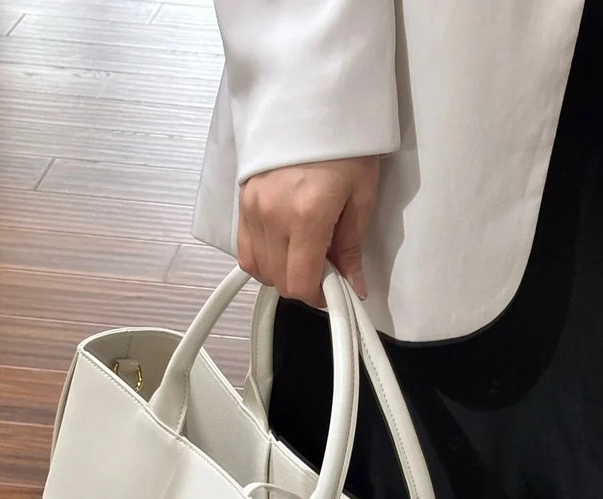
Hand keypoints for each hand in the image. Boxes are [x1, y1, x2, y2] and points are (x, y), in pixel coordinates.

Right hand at [237, 156, 379, 308]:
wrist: (311, 96)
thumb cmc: (343, 142)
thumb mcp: (360, 194)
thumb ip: (352, 246)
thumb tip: (354, 285)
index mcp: (307, 215)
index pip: (301, 284)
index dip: (320, 298)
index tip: (334, 290)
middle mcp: (273, 215)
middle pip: (280, 281)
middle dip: (304, 284)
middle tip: (325, 268)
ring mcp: (253, 208)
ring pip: (260, 269)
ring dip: (283, 272)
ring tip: (305, 253)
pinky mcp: (242, 200)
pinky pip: (245, 249)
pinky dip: (264, 257)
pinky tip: (284, 245)